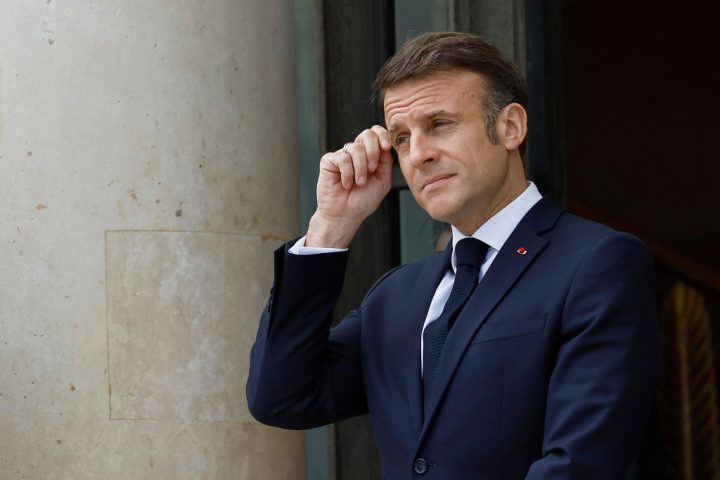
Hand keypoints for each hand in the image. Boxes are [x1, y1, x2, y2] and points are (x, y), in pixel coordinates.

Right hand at [306, 125, 393, 247]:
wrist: (345, 215)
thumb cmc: (363, 201)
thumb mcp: (383, 180)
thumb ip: (386, 161)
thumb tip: (385, 143)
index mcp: (370, 155)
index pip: (376, 133)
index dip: (382, 135)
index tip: (386, 147)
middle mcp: (356, 153)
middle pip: (367, 134)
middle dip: (373, 152)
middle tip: (372, 170)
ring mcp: (342, 155)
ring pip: (355, 148)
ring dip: (360, 168)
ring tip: (358, 183)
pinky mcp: (329, 161)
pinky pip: (342, 158)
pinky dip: (347, 173)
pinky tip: (345, 184)